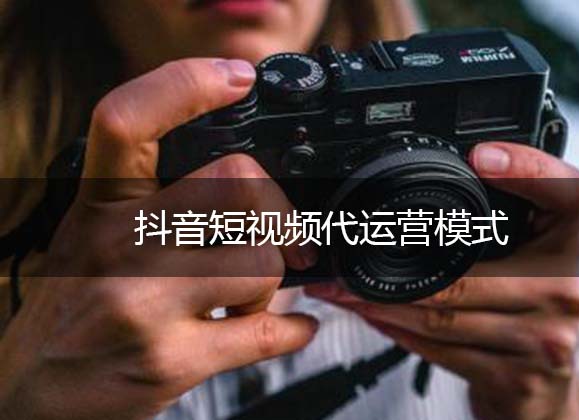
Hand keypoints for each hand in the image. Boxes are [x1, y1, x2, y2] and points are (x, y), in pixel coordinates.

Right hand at [0, 59, 317, 419]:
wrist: (31, 393)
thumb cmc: (72, 308)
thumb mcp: (92, 236)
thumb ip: (152, 201)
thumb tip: (240, 178)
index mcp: (99, 208)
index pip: (129, 122)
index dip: (185, 85)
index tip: (235, 79)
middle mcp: (118, 247)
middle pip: (235, 185)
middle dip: (278, 210)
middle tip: (284, 234)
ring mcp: (144, 305)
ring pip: (261, 262)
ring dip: (273, 281)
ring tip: (251, 296)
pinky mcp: (171, 361)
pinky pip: (268, 333)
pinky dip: (295, 329)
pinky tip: (292, 327)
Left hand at [306, 143, 578, 419]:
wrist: (546, 383)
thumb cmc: (526, 305)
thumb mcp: (525, 256)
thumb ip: (497, 222)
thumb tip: (422, 197)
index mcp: (563, 243)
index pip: (564, 193)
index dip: (527, 168)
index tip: (480, 156)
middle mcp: (563, 287)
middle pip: (464, 276)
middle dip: (394, 275)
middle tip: (343, 267)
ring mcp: (543, 336)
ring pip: (444, 318)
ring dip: (384, 307)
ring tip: (347, 294)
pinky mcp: (518, 377)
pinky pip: (443, 352)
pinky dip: (401, 335)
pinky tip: (378, 321)